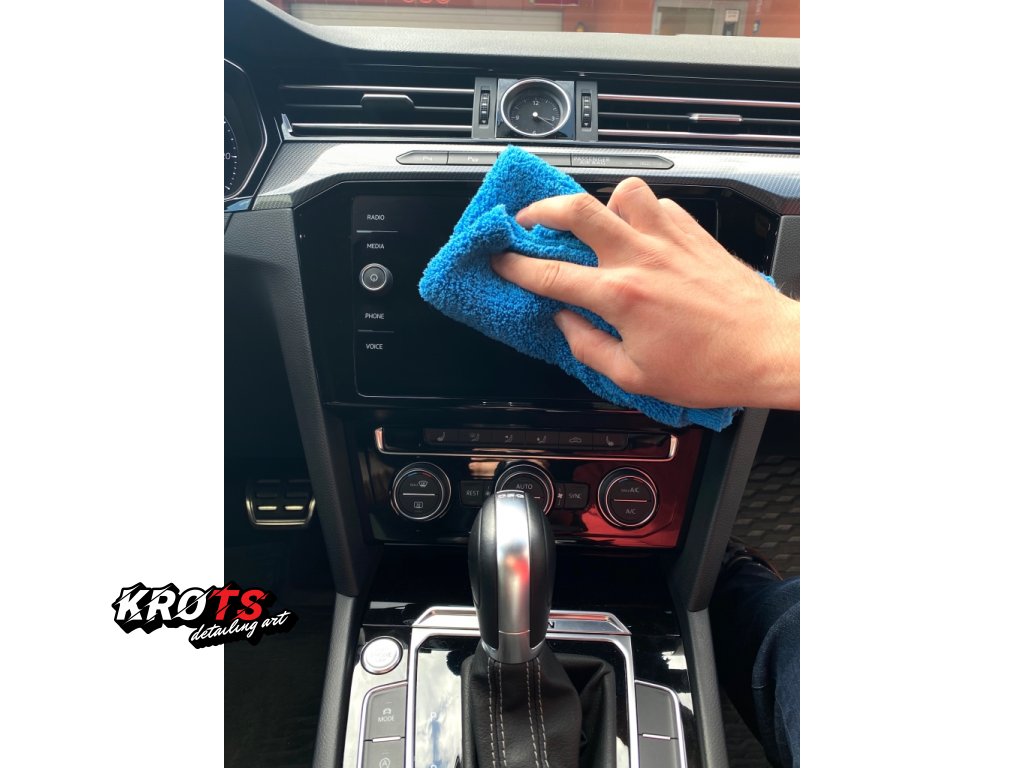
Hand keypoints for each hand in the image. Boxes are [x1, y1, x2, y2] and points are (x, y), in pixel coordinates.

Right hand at [491, 178, 798, 409]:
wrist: (769, 349)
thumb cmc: (711, 368)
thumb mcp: (636, 378)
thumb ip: (588, 348)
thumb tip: (563, 325)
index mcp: (621, 296)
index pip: (550, 273)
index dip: (514, 265)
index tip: (498, 260)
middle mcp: (642, 258)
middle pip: (576, 209)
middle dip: (540, 210)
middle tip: (528, 222)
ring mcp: (670, 240)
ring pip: (623, 192)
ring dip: (601, 203)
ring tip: (594, 223)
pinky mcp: (695, 234)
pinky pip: (659, 204)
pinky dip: (641, 213)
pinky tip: (639, 234)